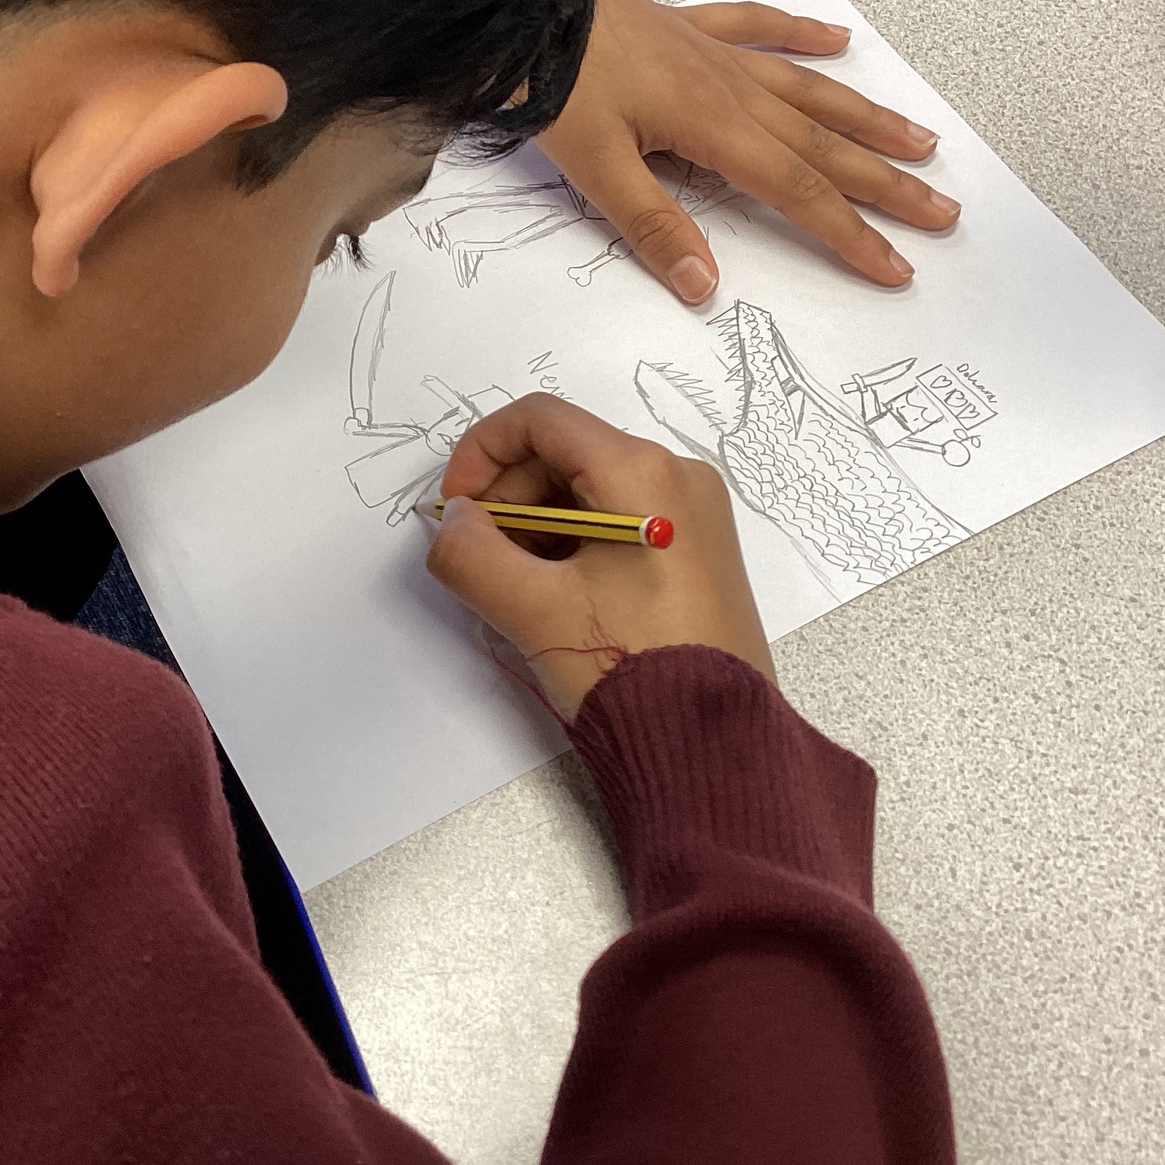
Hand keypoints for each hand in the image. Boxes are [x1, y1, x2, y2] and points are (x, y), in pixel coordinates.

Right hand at [425, 394, 772, 719]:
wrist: (712, 744)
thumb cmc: (634, 671)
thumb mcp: (532, 611)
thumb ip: (470, 553)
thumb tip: (451, 522)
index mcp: (643, 473)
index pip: (539, 420)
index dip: (480, 454)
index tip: (454, 507)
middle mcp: (677, 477)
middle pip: (564, 453)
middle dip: (509, 499)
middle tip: (485, 562)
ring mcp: (693, 513)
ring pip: (589, 489)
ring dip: (538, 526)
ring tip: (523, 591)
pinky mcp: (696, 549)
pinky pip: (619, 519)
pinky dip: (574, 543)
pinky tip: (558, 598)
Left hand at [536, 0, 959, 301]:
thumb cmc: (550, 75)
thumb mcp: (594, 166)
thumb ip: (652, 226)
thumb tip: (704, 284)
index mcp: (714, 127)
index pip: (800, 193)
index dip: (850, 234)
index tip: (894, 265)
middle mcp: (729, 87)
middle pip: (825, 145)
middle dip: (886, 184)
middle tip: (941, 211)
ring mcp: (713, 52)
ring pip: (809, 91)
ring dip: (865, 118)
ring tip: (919, 139)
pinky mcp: (687, 26)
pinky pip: (760, 28)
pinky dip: (801, 35)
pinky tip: (836, 38)